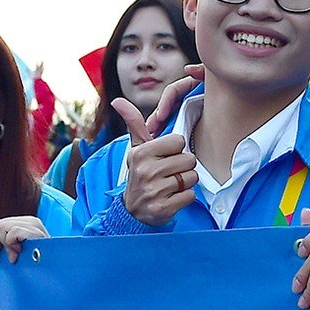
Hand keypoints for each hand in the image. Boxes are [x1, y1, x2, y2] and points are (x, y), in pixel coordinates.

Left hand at [0, 215, 47, 265]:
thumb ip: (7, 246)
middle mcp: (30, 222)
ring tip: (11, 260)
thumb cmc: (39, 267)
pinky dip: (10, 244)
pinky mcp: (37, 232)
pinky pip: (12, 233)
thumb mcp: (19, 254)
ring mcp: (35, 226)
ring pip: (2, 228)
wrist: (58, 274)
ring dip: (2, 247)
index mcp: (26, 224)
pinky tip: (17, 254)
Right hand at [116, 64, 203, 225]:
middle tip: (168, 174)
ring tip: (170, 185)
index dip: (175, 150)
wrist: (132, 210)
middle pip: (189, 159)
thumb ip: (134, 122)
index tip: (164, 158)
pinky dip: (184, 198)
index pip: (179, 141)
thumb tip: (117, 100)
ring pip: (191, 177)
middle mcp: (146, 171)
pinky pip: (190, 196)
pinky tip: (171, 197)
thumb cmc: (140, 174)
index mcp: (141, 153)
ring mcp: (154, 191)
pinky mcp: (163, 208)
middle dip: (182, 167)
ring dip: (185, 183)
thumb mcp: (136, 149)